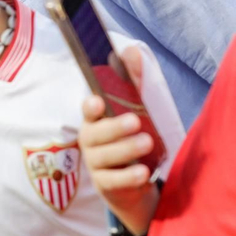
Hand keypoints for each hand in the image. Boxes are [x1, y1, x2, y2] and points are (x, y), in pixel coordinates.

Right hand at [78, 49, 158, 233]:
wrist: (137, 182)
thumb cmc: (134, 138)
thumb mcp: (138, 110)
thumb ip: (134, 81)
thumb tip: (131, 50)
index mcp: (96, 121)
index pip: (88, 111)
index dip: (90, 106)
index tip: (97, 101)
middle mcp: (92, 142)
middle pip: (96, 135)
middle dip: (114, 128)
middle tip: (136, 121)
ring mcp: (97, 165)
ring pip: (104, 157)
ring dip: (125, 149)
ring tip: (147, 143)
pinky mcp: (106, 186)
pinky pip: (114, 182)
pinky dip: (128, 177)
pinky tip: (143, 172)